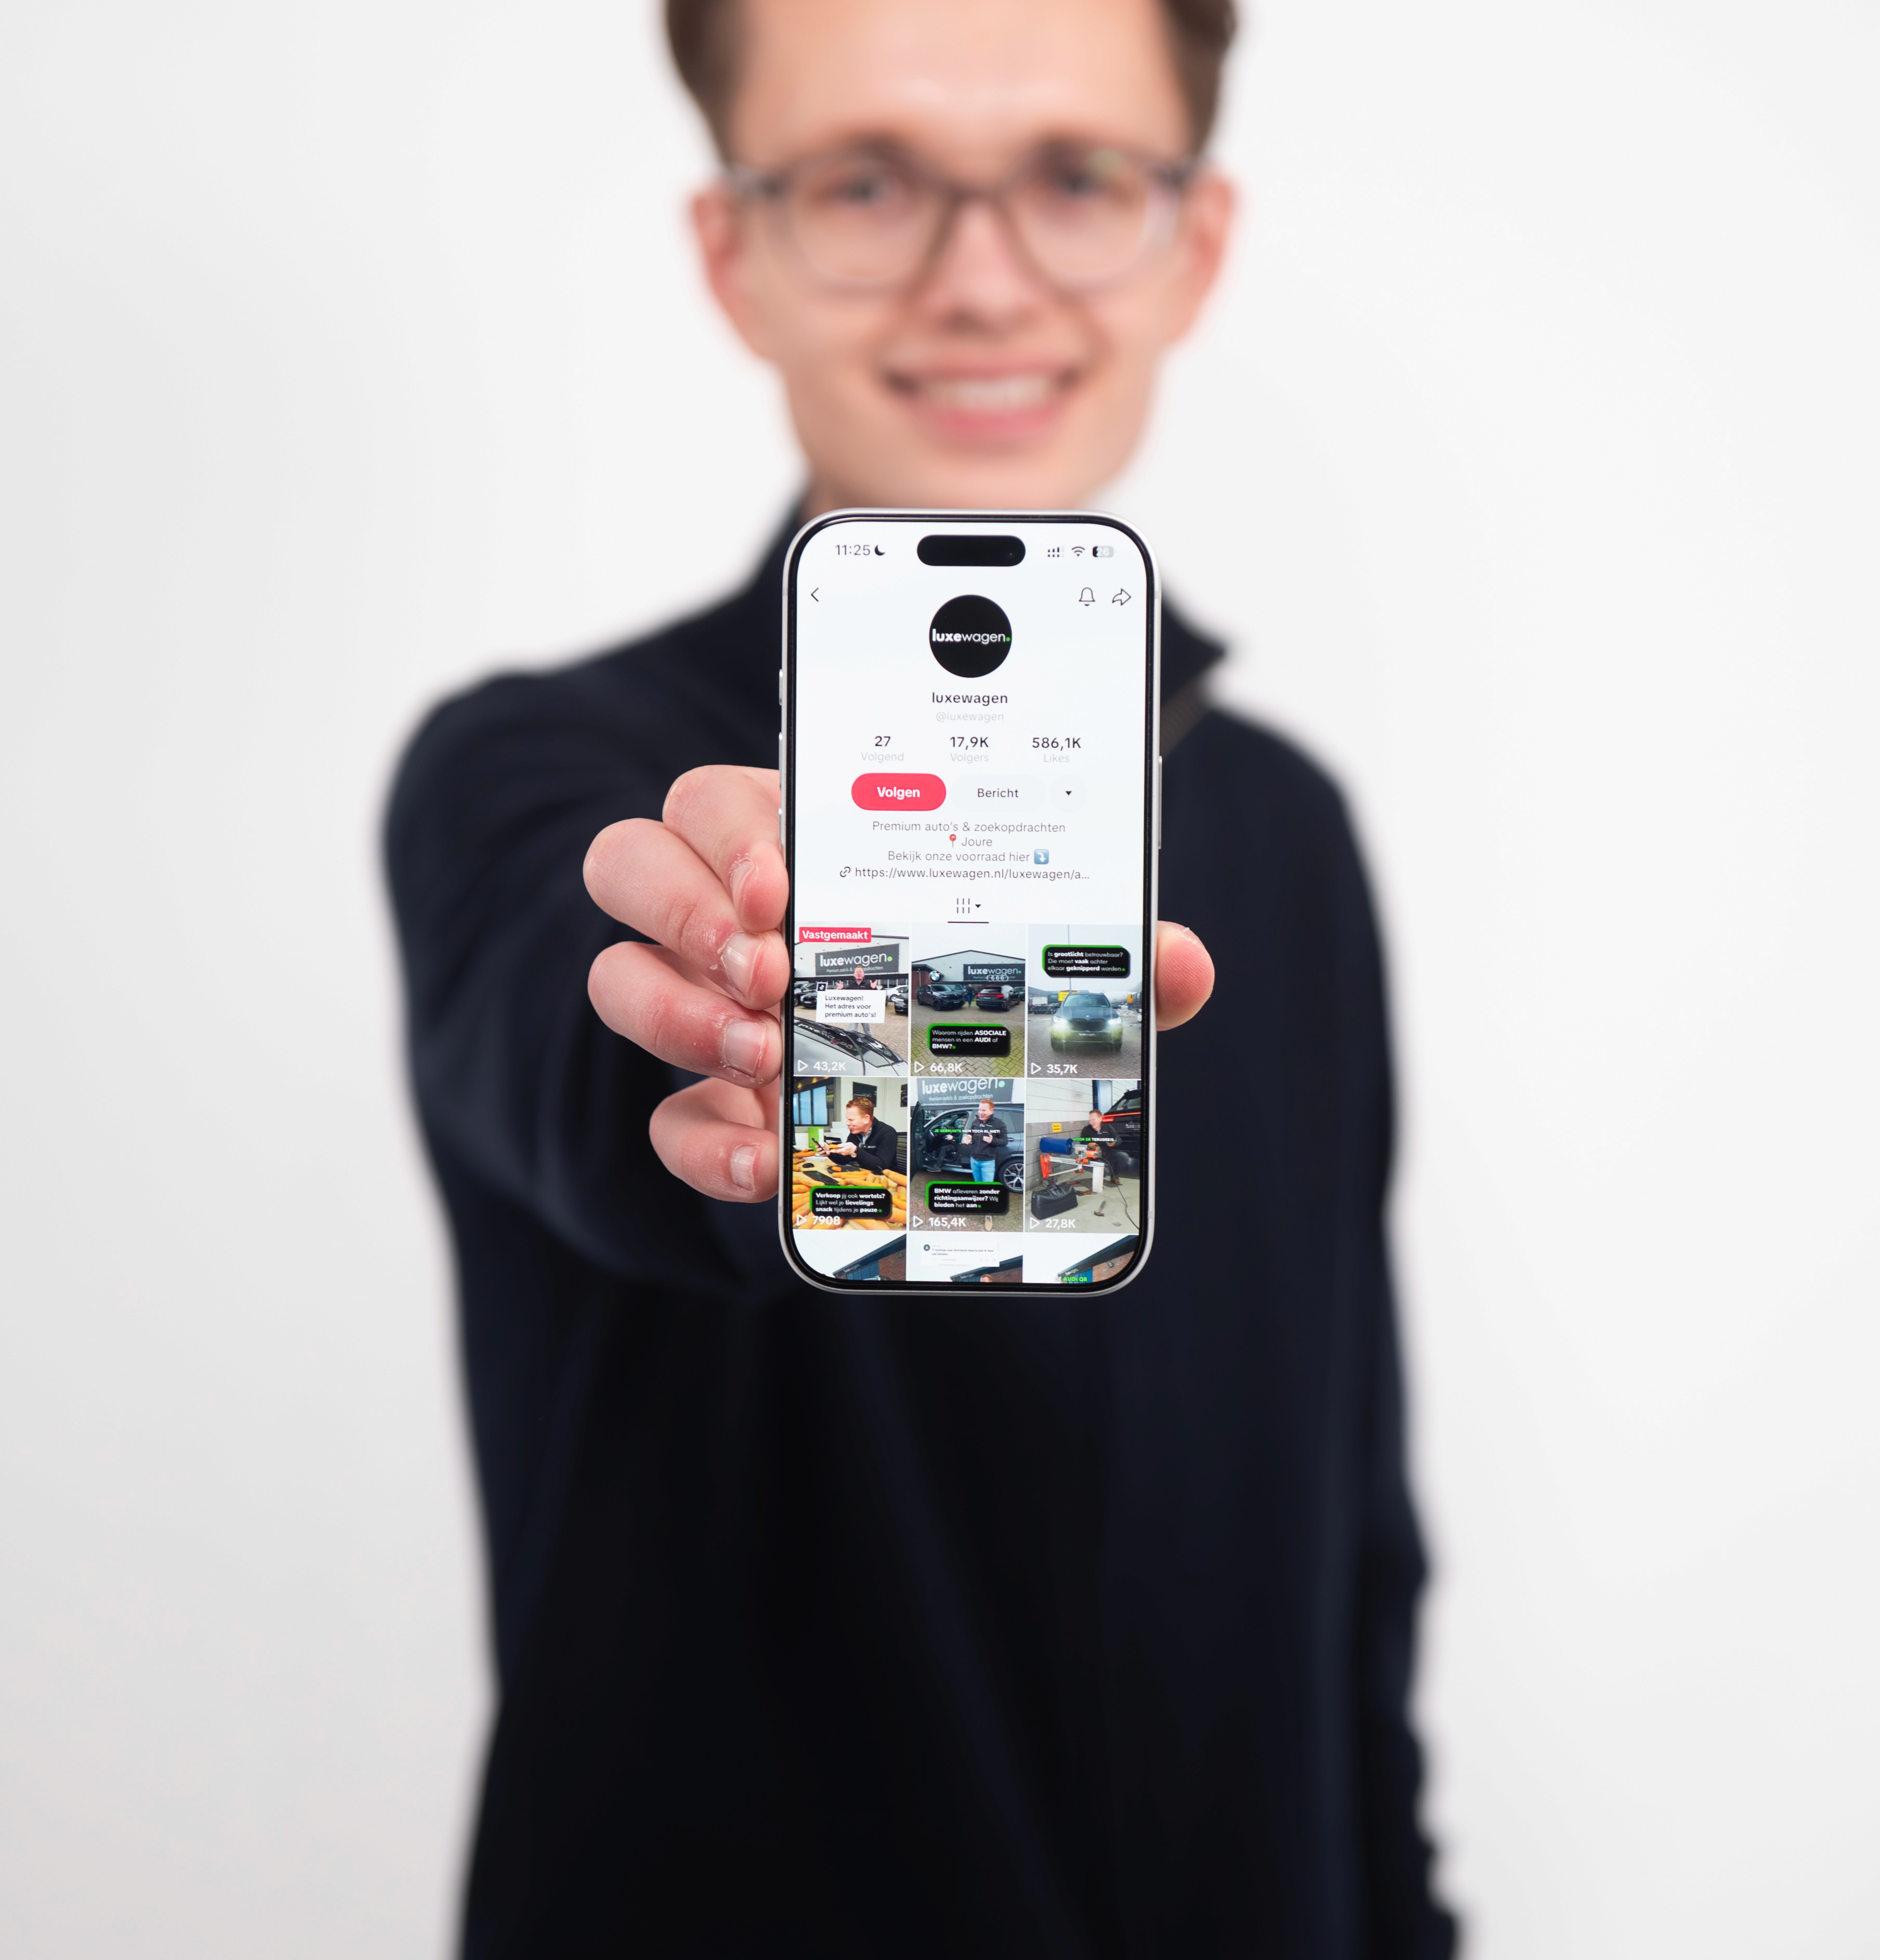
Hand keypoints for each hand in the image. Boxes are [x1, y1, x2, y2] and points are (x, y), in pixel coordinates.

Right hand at [584, 766, 1215, 1200]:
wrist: (931, 1114)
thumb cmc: (965, 990)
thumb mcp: (1035, 964)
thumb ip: (1100, 956)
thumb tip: (1185, 964)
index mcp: (796, 844)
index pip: (718, 798)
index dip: (731, 829)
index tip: (782, 878)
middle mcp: (725, 919)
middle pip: (632, 862)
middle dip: (686, 910)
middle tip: (769, 967)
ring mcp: (699, 1012)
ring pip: (615, 977)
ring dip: (674, 1012)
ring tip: (764, 1052)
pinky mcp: (702, 1112)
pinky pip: (660, 1122)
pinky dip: (706, 1147)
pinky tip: (771, 1161)